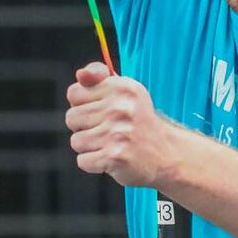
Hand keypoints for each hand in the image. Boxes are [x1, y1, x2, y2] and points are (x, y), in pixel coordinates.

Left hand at [65, 63, 168, 186]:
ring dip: (89, 146)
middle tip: (107, 130)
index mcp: (121, 88)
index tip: (99, 110)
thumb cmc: (138, 121)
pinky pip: (83, 161)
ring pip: (76, 141)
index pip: (74, 93)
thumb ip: (98, 77)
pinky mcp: (115, 156)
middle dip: (84, 127)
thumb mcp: (124, 92)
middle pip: (71, 118)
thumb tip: (81, 74)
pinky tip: (111, 158)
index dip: (82, 104)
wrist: (166, 153)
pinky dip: (94, 163)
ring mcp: (118, 133)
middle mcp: (120, 108)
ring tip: (110, 144)